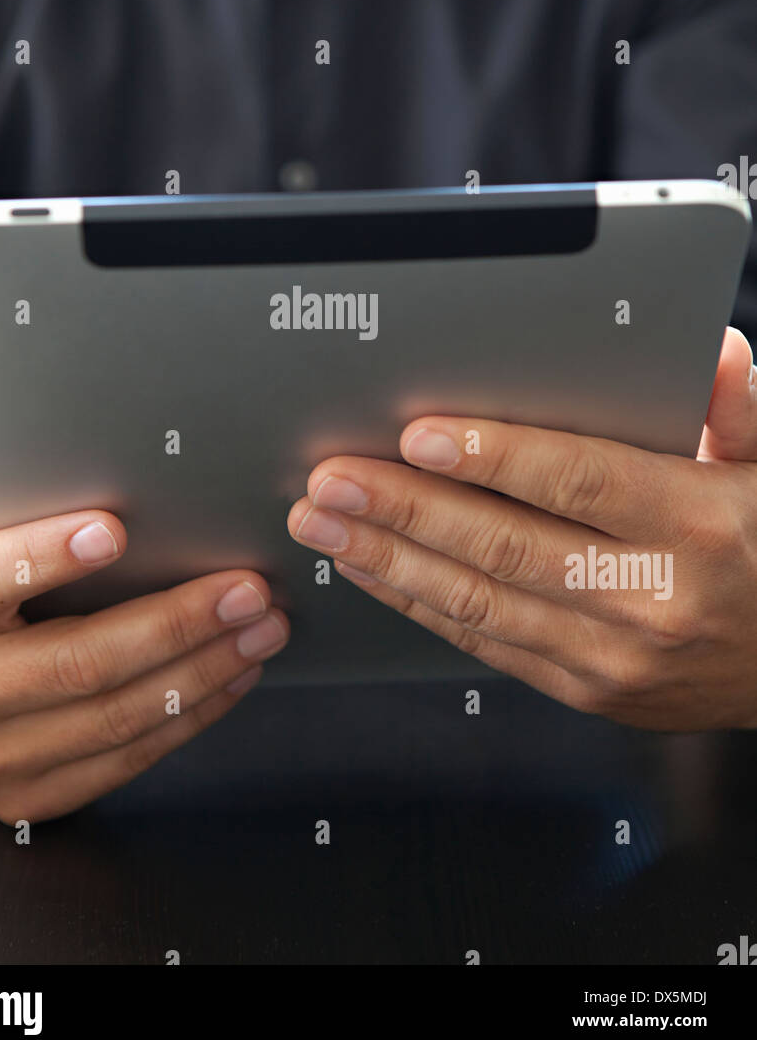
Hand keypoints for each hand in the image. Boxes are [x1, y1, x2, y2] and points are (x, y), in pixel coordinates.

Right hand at [0, 491, 287, 819]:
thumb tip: (59, 474)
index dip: (46, 556)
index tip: (116, 527)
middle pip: (77, 662)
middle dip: (176, 623)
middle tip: (247, 588)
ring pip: (115, 718)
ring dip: (204, 671)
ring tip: (263, 628)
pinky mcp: (28, 798)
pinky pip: (127, 759)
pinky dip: (192, 715)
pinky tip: (234, 674)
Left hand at [288, 327, 756, 730]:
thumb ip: (737, 407)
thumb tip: (715, 349)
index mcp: (696, 525)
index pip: (579, 480)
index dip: (493, 457)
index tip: (418, 434)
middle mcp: (651, 598)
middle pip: (506, 545)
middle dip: (405, 508)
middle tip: (332, 477)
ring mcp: (613, 657)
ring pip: (481, 602)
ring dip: (390, 559)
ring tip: (324, 522)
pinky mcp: (587, 690)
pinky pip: (487, 643)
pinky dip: (419, 605)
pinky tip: (370, 569)